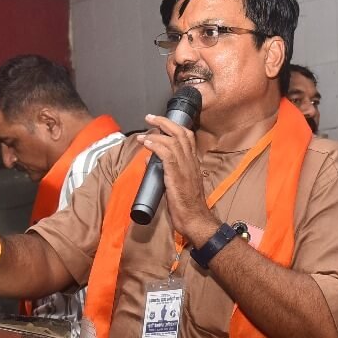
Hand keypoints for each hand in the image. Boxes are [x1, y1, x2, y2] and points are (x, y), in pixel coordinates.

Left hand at [141, 115, 218, 245]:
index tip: (161, 123)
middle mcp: (191, 161)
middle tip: (150, 117)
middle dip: (164, 122)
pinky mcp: (177, 174)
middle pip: (180, 132)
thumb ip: (167, 170)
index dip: (174, 126)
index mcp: (193, 162)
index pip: (188, 136)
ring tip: (142, 133)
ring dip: (156, 133)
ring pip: (173, 140)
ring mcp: (185, 167)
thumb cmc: (187, 206)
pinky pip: (167, 154)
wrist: (195, 219)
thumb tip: (150, 160)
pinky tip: (146, 144)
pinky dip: (155, 146)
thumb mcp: (178, 184)